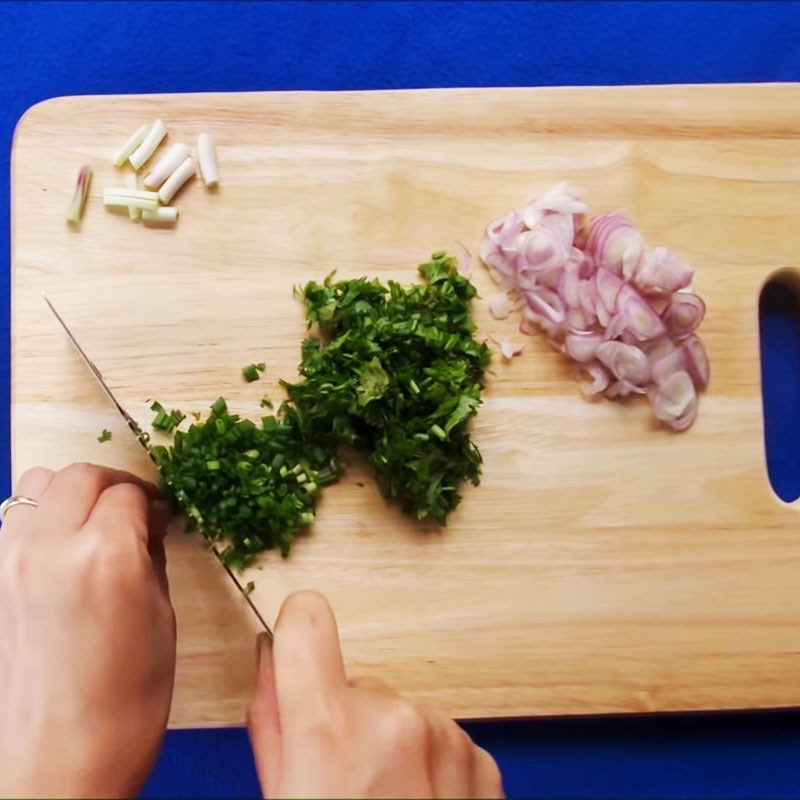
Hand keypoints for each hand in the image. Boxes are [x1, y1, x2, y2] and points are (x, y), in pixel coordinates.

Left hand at [0, 464, 175, 798]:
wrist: (61, 758)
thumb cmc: (127, 698)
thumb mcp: (161, 616)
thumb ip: (151, 555)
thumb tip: (146, 523)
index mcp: (106, 555)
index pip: (129, 493)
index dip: (153, 501)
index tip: (164, 516)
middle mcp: (50, 546)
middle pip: (80, 476)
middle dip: (113, 485)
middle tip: (135, 510)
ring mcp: (10, 562)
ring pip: (37, 484)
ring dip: (71, 492)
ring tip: (93, 521)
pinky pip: (14, 521)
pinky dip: (41, 517)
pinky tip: (62, 547)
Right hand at [248, 591, 502, 798]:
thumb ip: (271, 724)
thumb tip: (269, 658)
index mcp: (329, 729)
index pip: (307, 621)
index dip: (297, 630)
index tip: (296, 641)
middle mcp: (393, 717)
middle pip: (353, 683)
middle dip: (344, 720)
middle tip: (344, 785)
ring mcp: (444, 736)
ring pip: (396, 711)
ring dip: (388, 745)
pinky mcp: (479, 758)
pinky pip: (436, 737)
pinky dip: (425, 764)